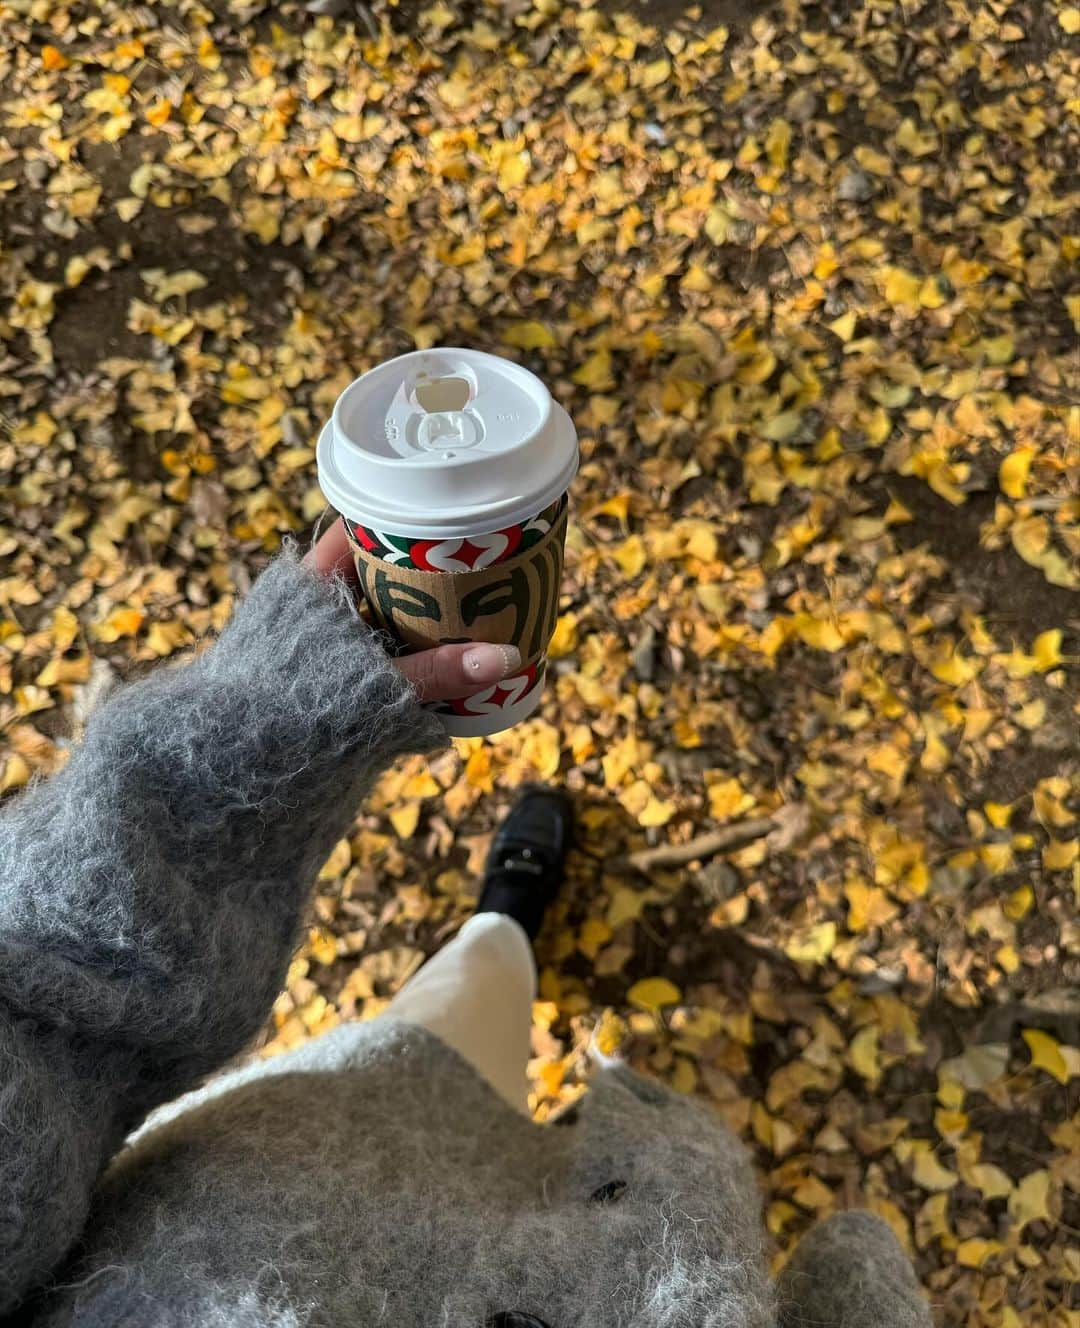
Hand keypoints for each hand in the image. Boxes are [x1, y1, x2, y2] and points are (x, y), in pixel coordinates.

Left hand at [302, 518, 520, 701]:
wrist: (240, 762)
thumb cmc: (292, 709)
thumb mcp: (373, 685)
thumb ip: (436, 673)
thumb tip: (504, 657)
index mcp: (310, 582)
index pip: (363, 529)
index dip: (407, 522)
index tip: (453, 521)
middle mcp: (307, 600)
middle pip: (375, 568)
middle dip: (421, 570)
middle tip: (474, 565)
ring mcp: (310, 633)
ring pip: (373, 608)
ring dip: (413, 612)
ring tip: (466, 607)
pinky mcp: (315, 669)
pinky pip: (367, 644)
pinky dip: (399, 646)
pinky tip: (435, 654)